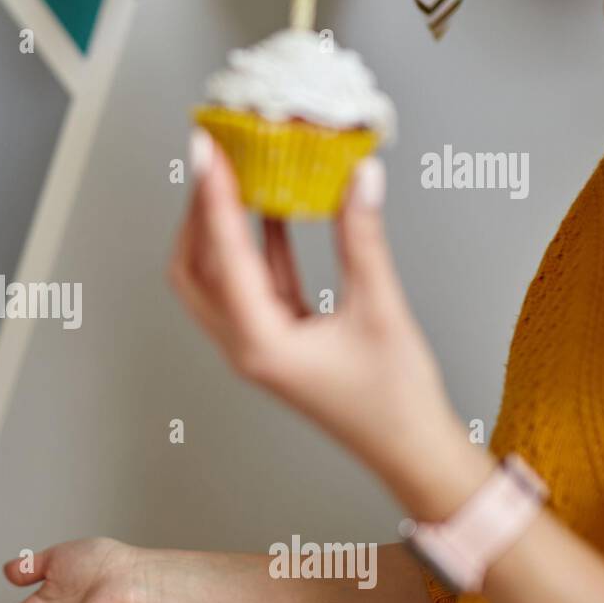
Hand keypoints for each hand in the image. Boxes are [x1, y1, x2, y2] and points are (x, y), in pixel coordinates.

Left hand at [168, 131, 490, 519]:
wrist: (409, 451)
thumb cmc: (395, 400)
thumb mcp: (380, 309)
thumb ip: (362, 239)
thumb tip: (357, 178)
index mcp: (260, 344)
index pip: (223, 257)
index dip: (213, 198)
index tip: (207, 152)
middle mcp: (244, 346)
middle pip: (194, 268)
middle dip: (198, 212)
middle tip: (211, 159)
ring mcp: (254, 345)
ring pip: (215, 277)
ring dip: (219, 228)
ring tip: (233, 175)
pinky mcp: (272, 340)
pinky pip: (250, 285)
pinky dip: (254, 245)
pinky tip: (272, 207)